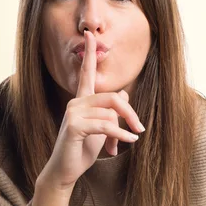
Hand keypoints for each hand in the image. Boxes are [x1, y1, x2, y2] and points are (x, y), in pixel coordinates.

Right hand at [37, 30, 144, 191]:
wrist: (66, 171)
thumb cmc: (82, 149)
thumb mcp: (102, 129)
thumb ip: (111, 111)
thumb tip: (124, 94)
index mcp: (82, 100)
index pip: (86, 73)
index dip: (89, 53)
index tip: (89, 34)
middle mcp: (76, 102)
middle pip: (113, 97)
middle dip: (130, 113)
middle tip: (140, 128)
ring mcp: (73, 113)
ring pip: (110, 113)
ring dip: (123, 130)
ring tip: (126, 142)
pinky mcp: (74, 126)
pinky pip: (105, 125)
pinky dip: (120, 135)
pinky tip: (127, 142)